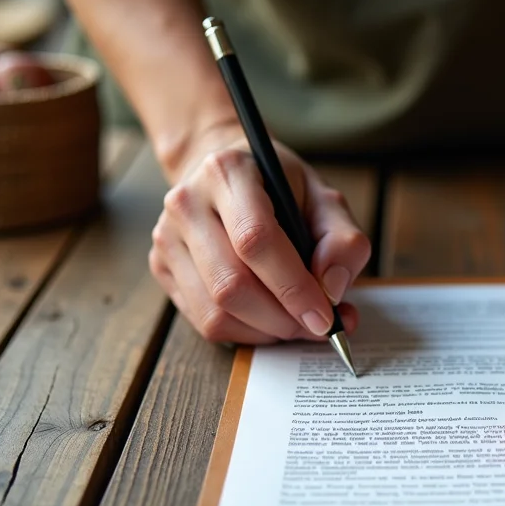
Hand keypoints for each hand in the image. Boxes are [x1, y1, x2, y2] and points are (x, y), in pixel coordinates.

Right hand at [149, 125, 371, 343]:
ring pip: (214, 312)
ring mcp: (167, 237)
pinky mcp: (161, 266)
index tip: (325, 316)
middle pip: (230, 285)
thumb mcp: (324, 199)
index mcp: (227, 172)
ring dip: (264, 331)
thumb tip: (332, 290)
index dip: (293, 287)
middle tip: (316, 326)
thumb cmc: (280, 188)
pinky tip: (269, 320)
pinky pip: (203, 321)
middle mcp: (187, 203)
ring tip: (296, 323)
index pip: (255, 240)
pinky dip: (245, 333)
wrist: (226, 174)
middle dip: (281, 319)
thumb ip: (342, 241)